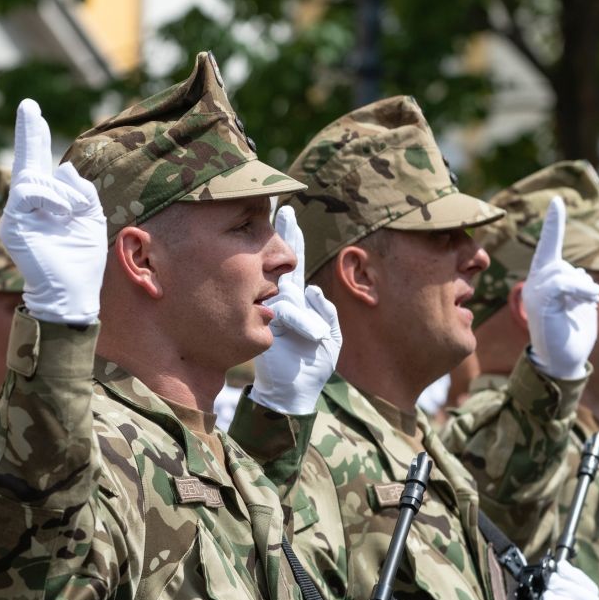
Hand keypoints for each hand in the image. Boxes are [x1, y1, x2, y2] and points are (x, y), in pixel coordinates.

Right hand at [0, 98, 105, 326]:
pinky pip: (29, 192)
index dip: (37, 138)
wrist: (71, 292)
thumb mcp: (91, 215)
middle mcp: (29, 205)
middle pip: (28, 161)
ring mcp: (17, 214)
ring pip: (36, 178)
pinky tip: (61, 215)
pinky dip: (51, 199)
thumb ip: (80, 189)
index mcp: (48, 202)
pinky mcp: (11, 224)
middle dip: (29, 132)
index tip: (34, 113)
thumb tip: (61, 167)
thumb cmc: (81, 259)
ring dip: (61, 193)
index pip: (41, 165)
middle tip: (28, 105)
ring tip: (70, 214)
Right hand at [250, 206, 341, 415]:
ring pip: (287, 290)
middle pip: (280, 263)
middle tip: (282, 205)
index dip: (292, 239)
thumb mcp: (332, 337)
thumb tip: (312, 289)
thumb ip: (328, 312)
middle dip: (282, 234)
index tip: (286, 212)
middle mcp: (282, 302)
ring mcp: (270, 314)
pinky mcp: (266, 328)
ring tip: (307, 292)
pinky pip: (289, 316)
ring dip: (302, 284)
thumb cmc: (313, 367)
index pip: (295, 264)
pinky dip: (307, 323)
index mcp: (299, 302)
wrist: (295, 393)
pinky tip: (317, 335)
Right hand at [524, 199, 598, 380]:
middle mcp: (535, 286)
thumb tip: (581, 273)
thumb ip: (577, 282)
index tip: (558, 201)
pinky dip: (579, 290)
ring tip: (592, 303)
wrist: (563, 361)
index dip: (554, 224)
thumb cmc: (572, 332)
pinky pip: (561, 284)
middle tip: (593, 300)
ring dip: (585, 287)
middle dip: (583, 281)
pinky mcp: (541, 306)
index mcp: (544, 282)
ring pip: (564, 272)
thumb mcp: (579, 301)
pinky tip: (589, 302)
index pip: (548, 247)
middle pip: (562, 264)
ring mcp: (535, 296)